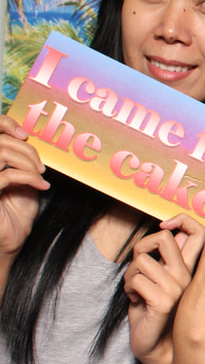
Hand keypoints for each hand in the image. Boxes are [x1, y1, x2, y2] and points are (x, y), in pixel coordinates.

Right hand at [0, 115, 49, 261]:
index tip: (25, 134)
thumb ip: (22, 158)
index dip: (4, 123)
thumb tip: (32, 138)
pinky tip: (41, 186)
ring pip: (0, 153)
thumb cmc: (15, 210)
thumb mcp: (23, 178)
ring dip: (27, 161)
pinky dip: (29, 177)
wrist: (10, 240)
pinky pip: (6, 176)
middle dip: (25, 148)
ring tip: (40, 174)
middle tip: (41, 165)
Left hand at [124, 214, 204, 363]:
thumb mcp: (162, 280)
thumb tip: (170, 231)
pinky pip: (136, 280)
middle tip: (139, 264)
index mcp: (190, 269)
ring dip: (130, 274)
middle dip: (142, 246)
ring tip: (135, 289)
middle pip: (164, 238)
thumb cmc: (154, 312)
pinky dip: (128, 289)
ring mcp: (177, 288)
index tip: (165, 226)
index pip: (198, 232)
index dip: (182, 220)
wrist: (156, 347)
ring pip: (142, 261)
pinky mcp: (163, 301)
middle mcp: (187, 276)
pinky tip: (135, 300)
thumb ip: (168, 258)